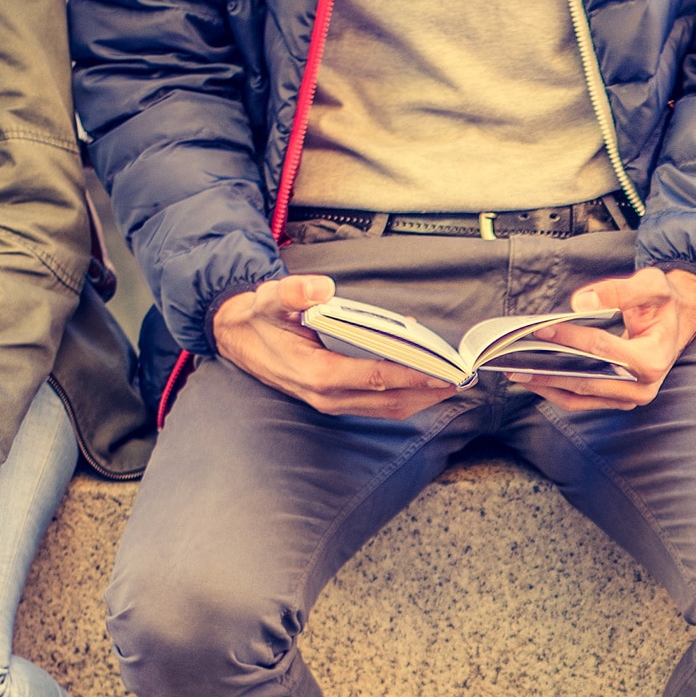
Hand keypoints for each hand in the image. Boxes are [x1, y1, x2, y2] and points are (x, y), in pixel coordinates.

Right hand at [214, 274, 456, 419]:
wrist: (236, 337)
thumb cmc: (259, 317)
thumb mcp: (270, 298)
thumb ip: (294, 292)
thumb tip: (322, 287)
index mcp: (316, 373)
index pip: (375, 377)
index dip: (412, 375)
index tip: (442, 371)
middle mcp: (326, 396)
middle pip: (389, 400)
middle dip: (427, 392)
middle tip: (460, 378)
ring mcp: (330, 403)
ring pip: (385, 409)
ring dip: (420, 400)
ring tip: (450, 385)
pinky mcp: (334, 402)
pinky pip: (377, 407)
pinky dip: (403, 399)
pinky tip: (422, 387)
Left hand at [512, 266, 695, 412]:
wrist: (674, 324)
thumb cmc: (662, 303)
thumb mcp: (651, 284)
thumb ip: (619, 290)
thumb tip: (580, 303)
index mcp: (653, 360)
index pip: (603, 350)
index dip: (570, 340)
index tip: (539, 330)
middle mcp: (643, 387)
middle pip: (587, 380)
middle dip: (549, 369)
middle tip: (515, 358)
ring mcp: (630, 398)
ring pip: (580, 396)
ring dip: (546, 385)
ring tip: (515, 372)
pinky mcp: (617, 401)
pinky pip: (580, 401)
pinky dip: (555, 391)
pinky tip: (533, 378)